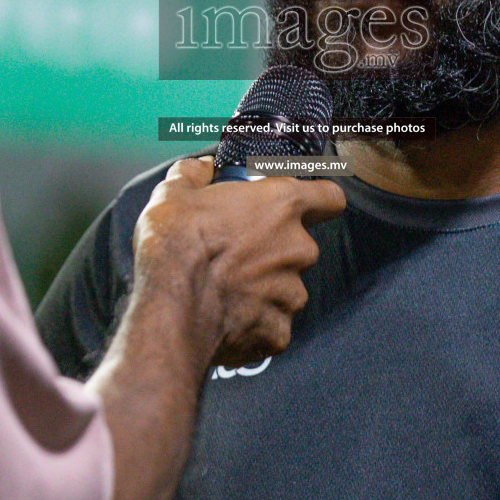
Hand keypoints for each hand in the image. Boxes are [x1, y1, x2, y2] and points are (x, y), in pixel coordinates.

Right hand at [131, 156, 345, 367]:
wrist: (169, 306)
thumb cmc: (176, 245)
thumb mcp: (175, 193)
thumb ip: (195, 174)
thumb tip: (201, 167)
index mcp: (282, 206)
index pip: (330, 198)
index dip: (320, 202)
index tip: (306, 207)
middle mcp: (298, 248)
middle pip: (301, 247)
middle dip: (275, 251)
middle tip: (238, 254)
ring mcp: (292, 294)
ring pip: (286, 289)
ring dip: (263, 289)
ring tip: (225, 290)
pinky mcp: (278, 332)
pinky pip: (271, 326)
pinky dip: (253, 324)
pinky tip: (224, 319)